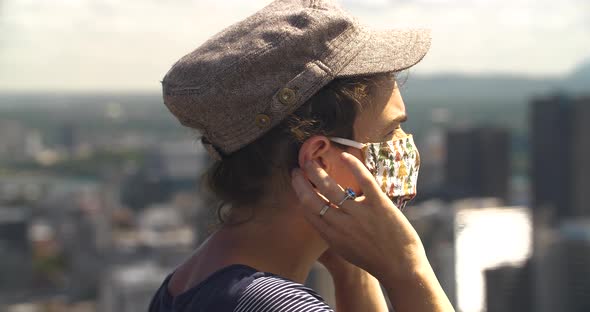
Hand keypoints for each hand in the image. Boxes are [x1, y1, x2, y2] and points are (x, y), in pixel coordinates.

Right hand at [291, 152, 427, 283]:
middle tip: (297, 168)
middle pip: (312, 199)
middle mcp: (342, 225)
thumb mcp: (345, 250)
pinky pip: (363, 180)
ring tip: (312, 161)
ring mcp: (360, 214)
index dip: (299, 193)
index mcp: (332, 236)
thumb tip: (320, 217)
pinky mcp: (379, 205)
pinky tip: (344, 155)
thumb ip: (332, 233)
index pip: (308, 211)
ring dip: (317, 172)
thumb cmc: (374, 260)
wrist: (401, 268)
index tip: (296, 180)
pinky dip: (353, 165)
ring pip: (331, 188)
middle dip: (301, 181)